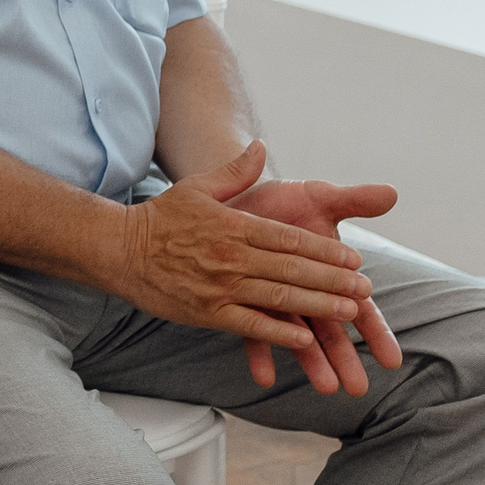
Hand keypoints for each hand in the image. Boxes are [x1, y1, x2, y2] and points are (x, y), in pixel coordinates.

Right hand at [111, 141, 380, 377]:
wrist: (118, 248)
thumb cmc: (161, 218)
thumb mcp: (198, 187)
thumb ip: (235, 172)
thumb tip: (261, 147)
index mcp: (233, 225)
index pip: (289, 239)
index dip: (325, 250)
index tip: (354, 258)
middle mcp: (230, 256)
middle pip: (293, 269)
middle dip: (334, 280)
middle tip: (366, 289)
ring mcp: (219, 287)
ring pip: (279, 298)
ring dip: (318, 306)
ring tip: (350, 312)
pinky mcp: (206, 313)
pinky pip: (250, 325)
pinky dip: (280, 333)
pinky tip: (306, 338)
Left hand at [228, 171, 404, 395]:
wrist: (236, 197)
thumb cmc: (282, 202)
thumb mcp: (318, 198)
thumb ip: (353, 201)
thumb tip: (392, 193)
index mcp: (328, 273)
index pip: (359, 306)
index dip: (375, 332)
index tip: (391, 359)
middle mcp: (304, 292)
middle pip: (330, 330)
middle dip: (345, 358)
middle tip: (358, 388)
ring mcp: (275, 300)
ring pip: (296, 336)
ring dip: (310, 361)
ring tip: (325, 387)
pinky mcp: (244, 300)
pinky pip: (251, 331)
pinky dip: (259, 353)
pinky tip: (263, 376)